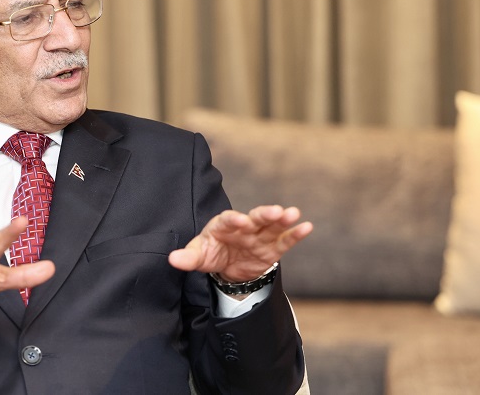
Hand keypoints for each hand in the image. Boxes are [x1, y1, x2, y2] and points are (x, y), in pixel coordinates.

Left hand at [168, 205, 312, 282]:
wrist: (227, 267)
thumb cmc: (211, 254)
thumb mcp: (199, 257)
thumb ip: (188, 258)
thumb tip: (172, 259)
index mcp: (223, 225)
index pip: (228, 220)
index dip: (234, 220)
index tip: (240, 221)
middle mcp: (244, 227)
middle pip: (256, 218)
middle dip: (265, 214)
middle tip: (275, 211)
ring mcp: (260, 236)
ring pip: (273, 226)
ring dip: (283, 219)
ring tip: (293, 213)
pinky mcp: (272, 248)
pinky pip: (285, 240)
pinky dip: (295, 233)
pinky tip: (306, 226)